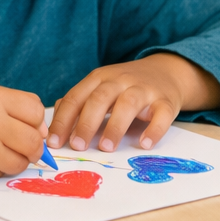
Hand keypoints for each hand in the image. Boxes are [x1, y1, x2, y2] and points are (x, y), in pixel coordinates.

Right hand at [0, 84, 48, 180]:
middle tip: (20, 142)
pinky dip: (0, 167)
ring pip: (23, 161)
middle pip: (34, 140)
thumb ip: (16, 109)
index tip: (26, 123)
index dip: (34, 120)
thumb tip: (43, 135)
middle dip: (33, 144)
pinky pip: (4, 172)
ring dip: (17, 157)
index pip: (36, 111)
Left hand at [49, 53, 219, 152]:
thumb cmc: (125, 87)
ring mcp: (144, 89)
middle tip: (77, 146)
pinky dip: (153, 130)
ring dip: (116, 126)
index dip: (63, 120)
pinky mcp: (165, 101)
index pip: (76, 97)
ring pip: (128, 104)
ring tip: (106, 147)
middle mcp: (120, 81)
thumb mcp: (99, 88)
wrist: (165, 72)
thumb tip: (54, 126)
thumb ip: (78, 103)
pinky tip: (144, 144)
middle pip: (100, 98)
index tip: (54, 142)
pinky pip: (161, 115)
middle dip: (86, 123)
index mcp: (99, 79)